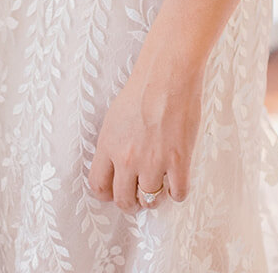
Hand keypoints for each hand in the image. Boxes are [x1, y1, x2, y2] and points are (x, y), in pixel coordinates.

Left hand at [87, 58, 201, 212]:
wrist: (168, 73)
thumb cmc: (142, 88)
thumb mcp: (114, 117)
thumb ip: (112, 145)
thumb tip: (115, 167)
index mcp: (108, 146)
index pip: (99, 186)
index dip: (108, 195)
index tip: (116, 192)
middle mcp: (127, 158)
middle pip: (124, 200)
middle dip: (131, 203)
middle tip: (139, 196)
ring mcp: (154, 162)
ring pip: (151, 200)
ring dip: (155, 197)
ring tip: (160, 186)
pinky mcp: (178, 161)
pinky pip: (178, 193)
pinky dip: (177, 192)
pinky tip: (177, 180)